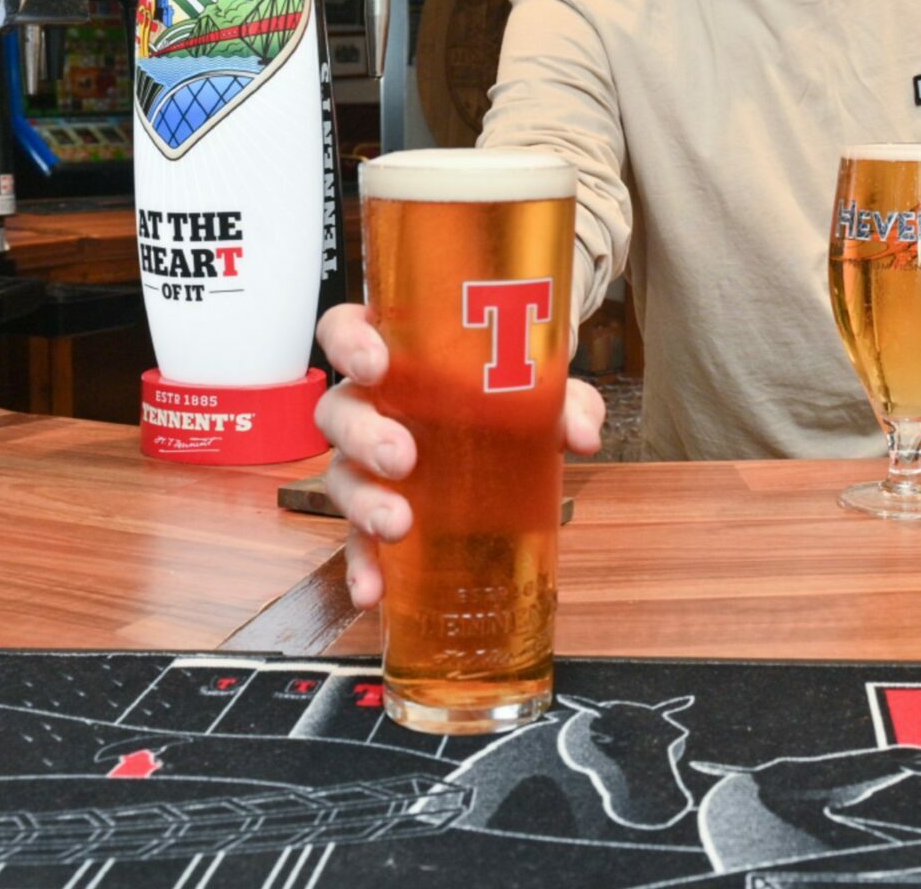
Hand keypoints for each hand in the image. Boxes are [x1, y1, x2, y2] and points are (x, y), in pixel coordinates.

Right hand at [312, 302, 605, 609]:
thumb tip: (581, 434)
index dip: (349, 343)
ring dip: (362, 503)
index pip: (346, 331)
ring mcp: (368, 460)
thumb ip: (563, 397)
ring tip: (397, 524)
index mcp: (396, 353)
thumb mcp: (537, 378)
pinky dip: (364, 564)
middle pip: (339, 412)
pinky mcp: (382, 508)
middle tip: (402, 457)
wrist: (512, 417)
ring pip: (340, 475)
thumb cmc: (505, 383)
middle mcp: (372, 404)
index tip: (375, 364)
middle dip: (363, 436)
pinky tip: (372, 589)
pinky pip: (359, 538)